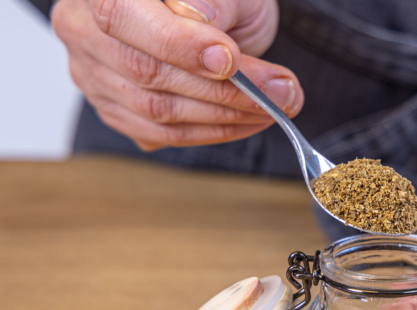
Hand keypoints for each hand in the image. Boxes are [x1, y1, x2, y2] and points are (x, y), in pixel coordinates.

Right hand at [52, 0, 302, 150]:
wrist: (212, 13)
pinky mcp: (115, 110)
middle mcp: (81, 28)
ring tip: (275, 106)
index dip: (180, 44)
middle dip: (222, 88)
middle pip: (144, 71)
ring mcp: (93, 74)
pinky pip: (162, 134)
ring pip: (156, 110)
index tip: (231, 59)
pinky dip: (213, 131)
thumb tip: (200, 17)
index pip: (123, 16)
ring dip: (225, 115)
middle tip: (279, 92)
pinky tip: (249, 120)